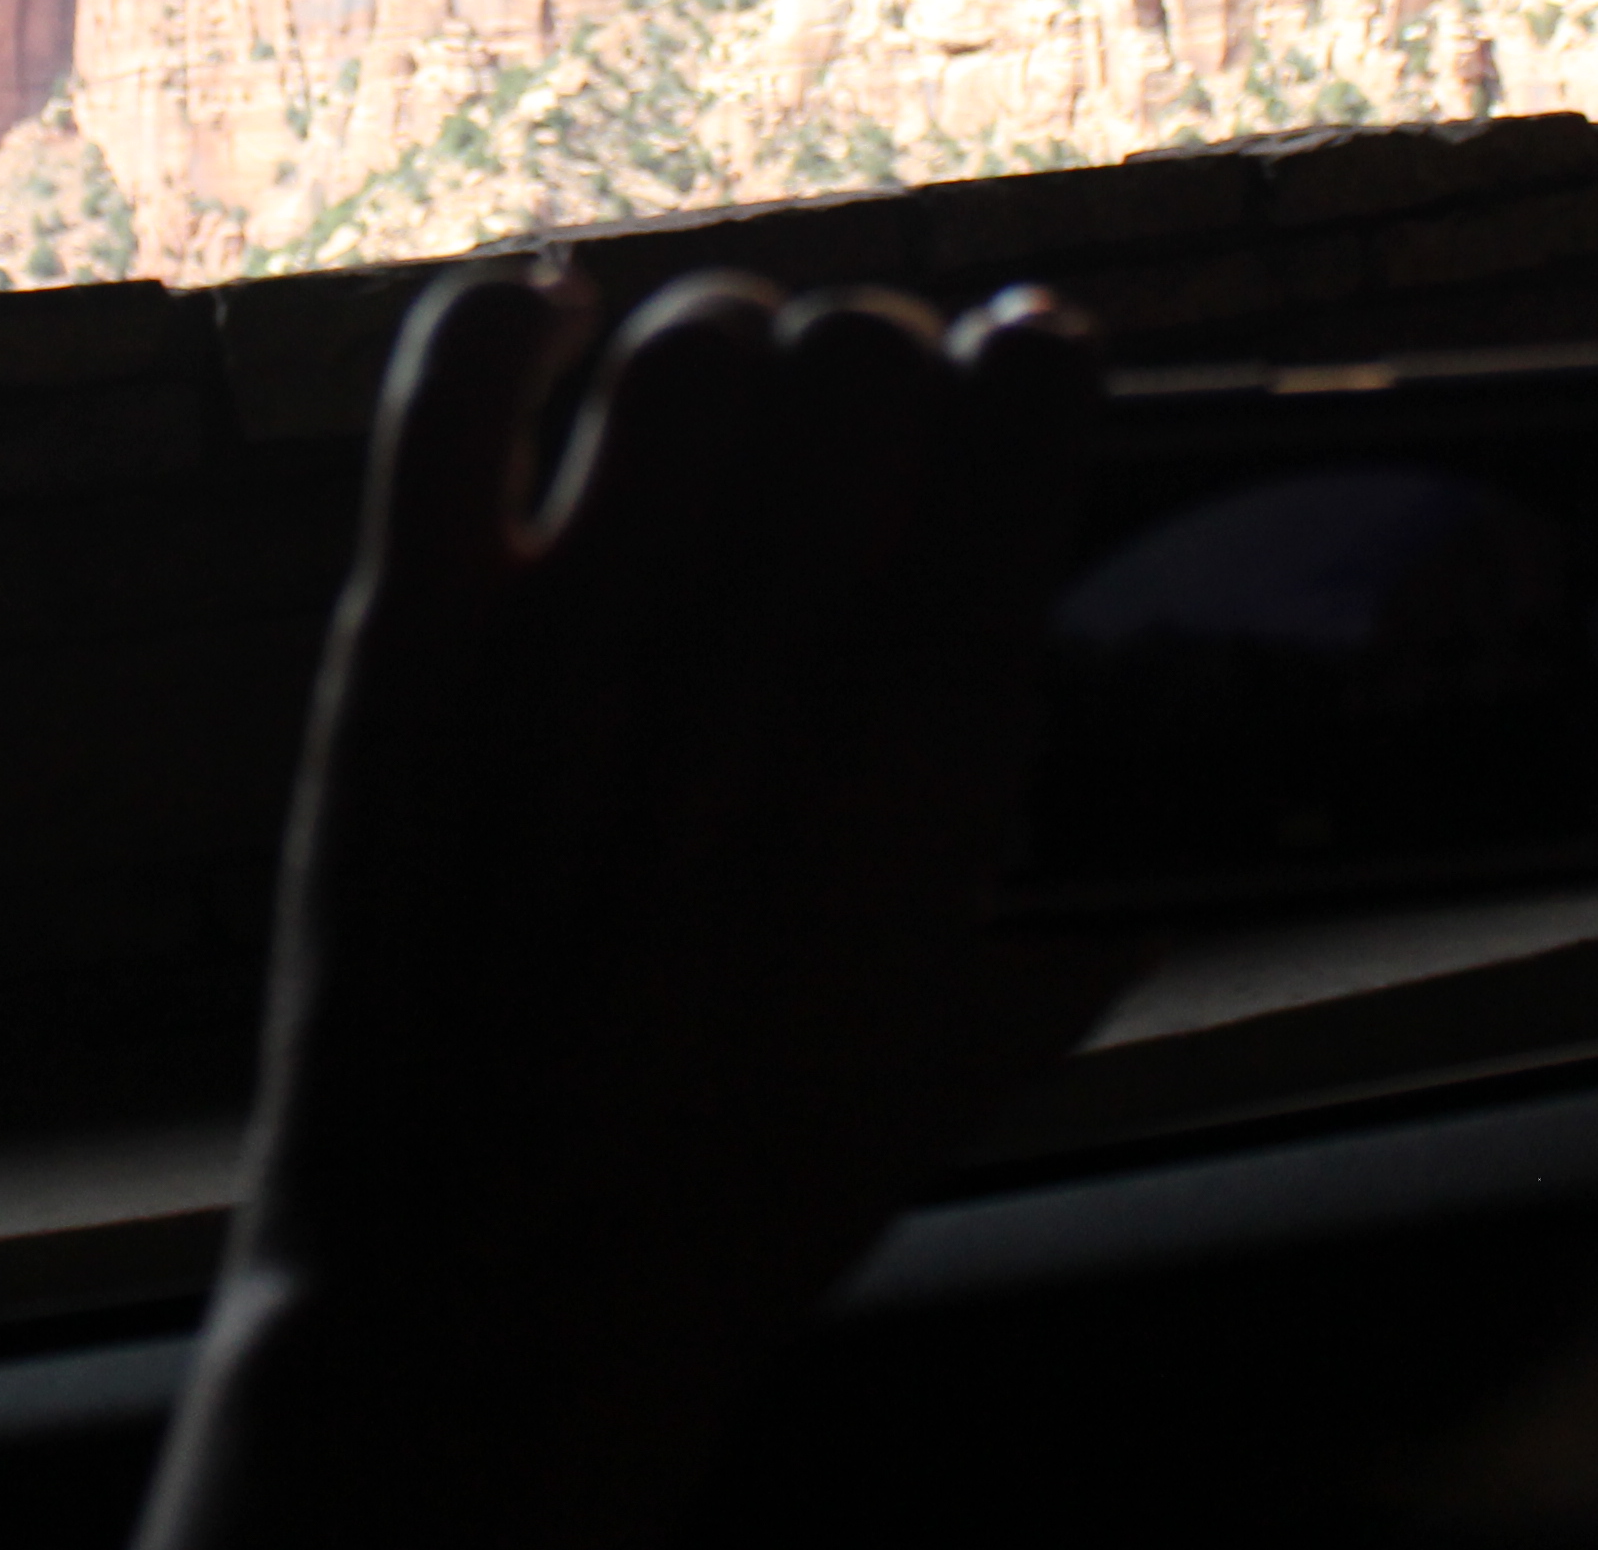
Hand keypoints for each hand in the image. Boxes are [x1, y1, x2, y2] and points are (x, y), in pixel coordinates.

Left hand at [140, 266, 1144, 1549]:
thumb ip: (1097, 891)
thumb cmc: (745, 1179)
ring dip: (729, 347)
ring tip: (730, 401)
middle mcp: (755, 642)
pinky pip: (451, 378)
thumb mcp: (981, 1034)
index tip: (1032, 367)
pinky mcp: (410, 634)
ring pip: (681, 343)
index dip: (1041, 358)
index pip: (1020, 404)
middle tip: (870, 420)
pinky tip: (551, 331)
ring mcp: (568, 624)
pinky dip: (509, 318)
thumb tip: (1187, 797)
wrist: (494, 1278)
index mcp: (921, 729)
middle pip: (856, 348)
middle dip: (887, 358)